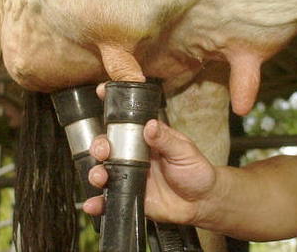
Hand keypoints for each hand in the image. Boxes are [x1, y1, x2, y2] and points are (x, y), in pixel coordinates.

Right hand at [82, 118, 217, 224]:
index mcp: (148, 138)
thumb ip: (166, 140)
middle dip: (100, 145)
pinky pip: (109, 199)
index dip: (113, 105)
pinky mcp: (129, 196)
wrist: (202, 202)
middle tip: (104, 151)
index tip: (101, 92)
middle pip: (109, 145)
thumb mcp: (184, 152)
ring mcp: (130, 175)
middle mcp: (135, 155)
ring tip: (100, 176)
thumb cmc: (196, 171)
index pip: (128, 119)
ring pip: (104, 170)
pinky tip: (94, 204)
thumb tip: (151, 124)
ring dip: (96, 172)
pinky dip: (98, 203)